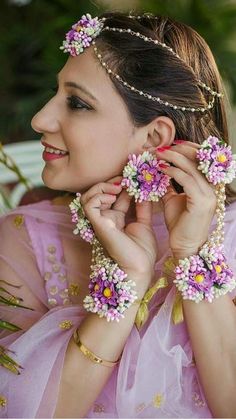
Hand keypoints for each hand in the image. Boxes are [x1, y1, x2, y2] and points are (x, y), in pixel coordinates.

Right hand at [80, 176, 157, 292]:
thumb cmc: (142, 252)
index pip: (114, 195)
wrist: (139, 269)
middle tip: (125, 178)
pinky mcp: (98, 225)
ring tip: (118, 186)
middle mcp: (106, 219)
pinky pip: (88, 205)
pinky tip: (112, 195)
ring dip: (102, 187)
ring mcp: (100, 222)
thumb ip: (142, 207)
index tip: (135, 177)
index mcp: (116, 218)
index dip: (122, 183)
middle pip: (99, 193)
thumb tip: (144, 191)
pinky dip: (98, 196)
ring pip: (88, 196)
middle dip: (112, 181)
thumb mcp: (144, 223)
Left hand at [156, 142, 216, 258]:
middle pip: (198, 159)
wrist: (185, 247)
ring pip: (192, 167)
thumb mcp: (173, 200)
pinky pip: (187, 180)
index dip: (187, 148)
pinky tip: (161, 169)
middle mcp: (212, 188)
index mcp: (208, 186)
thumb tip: (160, 171)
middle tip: (161, 147)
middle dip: (179, 149)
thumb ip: (170, 186)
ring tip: (158, 154)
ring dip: (173, 157)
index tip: (169, 144)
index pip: (201, 160)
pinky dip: (173, 172)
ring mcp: (209, 195)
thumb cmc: (180, 225)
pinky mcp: (201, 202)